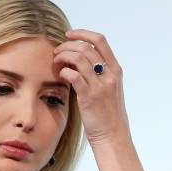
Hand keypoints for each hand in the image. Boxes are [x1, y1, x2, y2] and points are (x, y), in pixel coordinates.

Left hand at [53, 29, 130, 145]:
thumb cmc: (108, 115)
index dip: (82, 33)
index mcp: (115, 70)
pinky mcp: (89, 97)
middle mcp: (110, 75)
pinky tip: (60, 75)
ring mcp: (100, 86)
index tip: (69, 35)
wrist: (113, 136)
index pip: (100, 40)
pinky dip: (64, 71)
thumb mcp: (110, 90)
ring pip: (79, 58)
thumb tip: (81, 62)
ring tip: (56, 62)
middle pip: (86, 47)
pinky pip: (73, 75)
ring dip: (63, 56)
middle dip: (67, 46)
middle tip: (57, 52)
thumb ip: (100, 75)